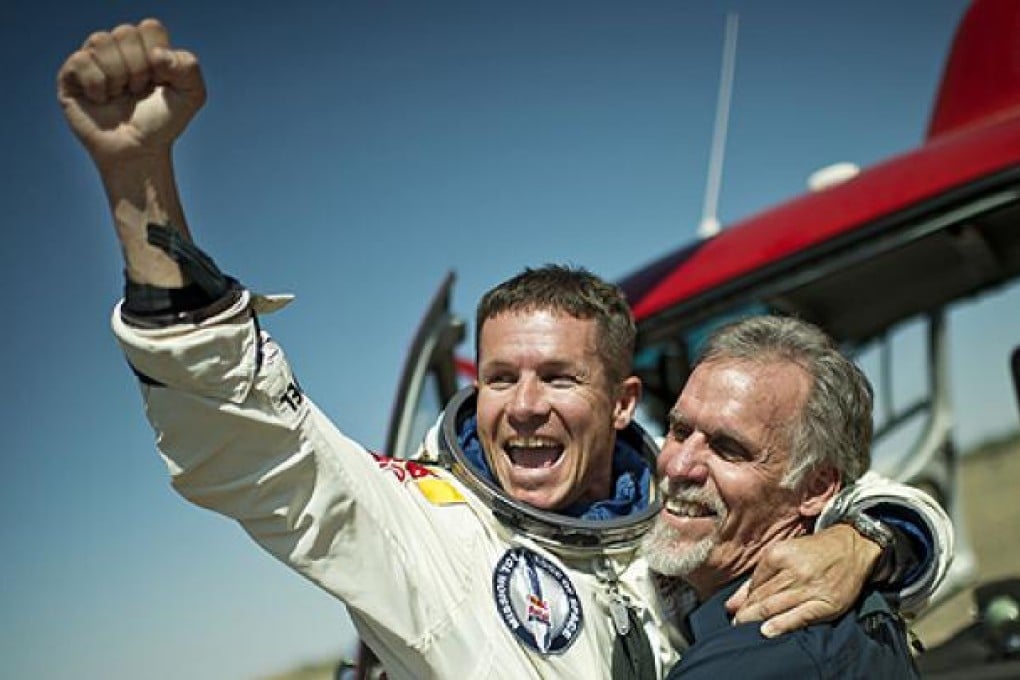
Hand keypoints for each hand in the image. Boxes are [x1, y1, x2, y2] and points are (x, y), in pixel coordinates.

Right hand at [57, 19, 204, 167]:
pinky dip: (97, 84)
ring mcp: (93, 60)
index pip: (150, 28)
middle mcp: (117, 50)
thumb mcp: (191, 95)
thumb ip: (188, 67)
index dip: (157, 56)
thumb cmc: (163, 123)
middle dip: (138, 68)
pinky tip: (101, 100)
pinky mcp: (71, 76)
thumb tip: (156, 54)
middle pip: (125, 32)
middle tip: (138, 91)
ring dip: (117, 75)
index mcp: (145, 47)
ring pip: (101, 41)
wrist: (138, 151)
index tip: (160, 81)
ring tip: (120, 95)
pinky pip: (81, 60)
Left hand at [725, 523, 880, 636]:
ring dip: (756, 619)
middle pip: (762, 597)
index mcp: (778, 554)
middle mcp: (793, 571)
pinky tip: (767, 631)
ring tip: (744, 630)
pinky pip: (799, 616)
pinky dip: (781, 625)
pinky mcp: (826, 603)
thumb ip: (757, 579)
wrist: (852, 547)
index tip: (733, 612)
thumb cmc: (813, 552)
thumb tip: (732, 604)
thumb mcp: (783, 554)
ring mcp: (810, 588)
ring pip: (775, 607)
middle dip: (745, 613)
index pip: (754, 584)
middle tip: (734, 626)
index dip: (743, 601)